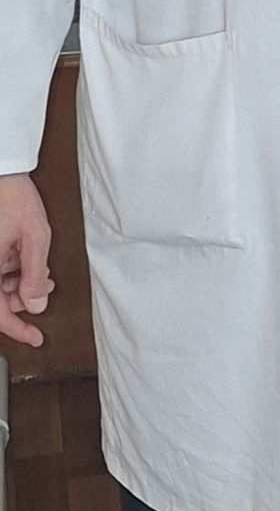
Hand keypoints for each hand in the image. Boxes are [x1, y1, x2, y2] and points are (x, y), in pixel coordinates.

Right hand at [0, 174, 53, 348]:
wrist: (2, 173)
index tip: (35, 338)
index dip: (18, 330)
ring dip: (20, 283)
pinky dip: (12, 270)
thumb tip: (36, 304)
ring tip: (41, 270)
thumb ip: (34, 274)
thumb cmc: (13, 197)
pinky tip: (27, 260)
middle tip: (44, 288)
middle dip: (24, 298)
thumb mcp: (34, 238)